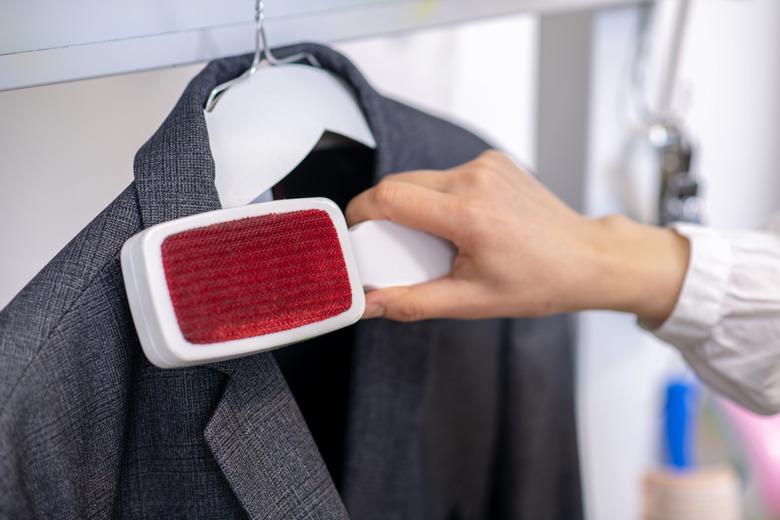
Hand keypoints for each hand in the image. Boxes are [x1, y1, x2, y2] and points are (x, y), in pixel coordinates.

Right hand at [345, 150, 689, 323]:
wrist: (586, 258)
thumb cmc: (538, 282)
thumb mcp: (470, 302)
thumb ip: (411, 302)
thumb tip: (367, 304)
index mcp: (468, 214)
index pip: (389, 197)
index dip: (361, 214)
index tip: (357, 236)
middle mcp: (475, 179)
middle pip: (399, 184)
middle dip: (385, 214)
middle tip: (396, 248)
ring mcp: (486, 165)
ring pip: (421, 178)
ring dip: (413, 205)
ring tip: (434, 240)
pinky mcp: (493, 161)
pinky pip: (446, 174)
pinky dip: (439, 197)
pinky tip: (458, 223)